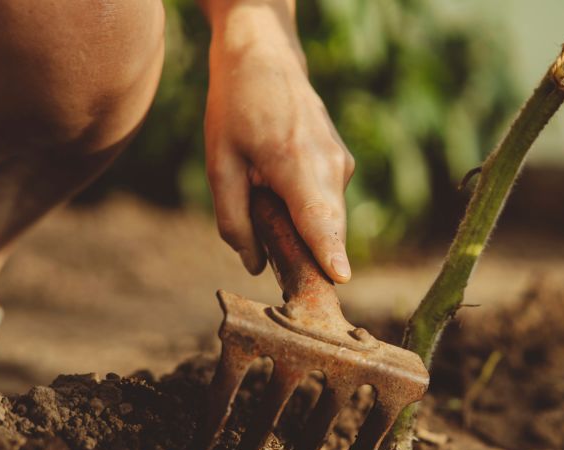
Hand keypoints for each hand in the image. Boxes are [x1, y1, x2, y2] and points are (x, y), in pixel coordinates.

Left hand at [200, 0, 354, 282]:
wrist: (266, 56)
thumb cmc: (237, 107)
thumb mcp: (220, 164)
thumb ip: (234, 220)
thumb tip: (254, 265)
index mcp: (295, 161)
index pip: (318, 216)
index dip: (329, 252)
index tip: (340, 279)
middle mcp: (329, 164)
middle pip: (327, 228)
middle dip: (309, 256)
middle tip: (281, 271)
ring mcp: (342, 163)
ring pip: (328, 217)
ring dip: (303, 228)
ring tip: (264, 200)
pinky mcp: (344, 164)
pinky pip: (328, 202)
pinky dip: (307, 210)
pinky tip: (278, 186)